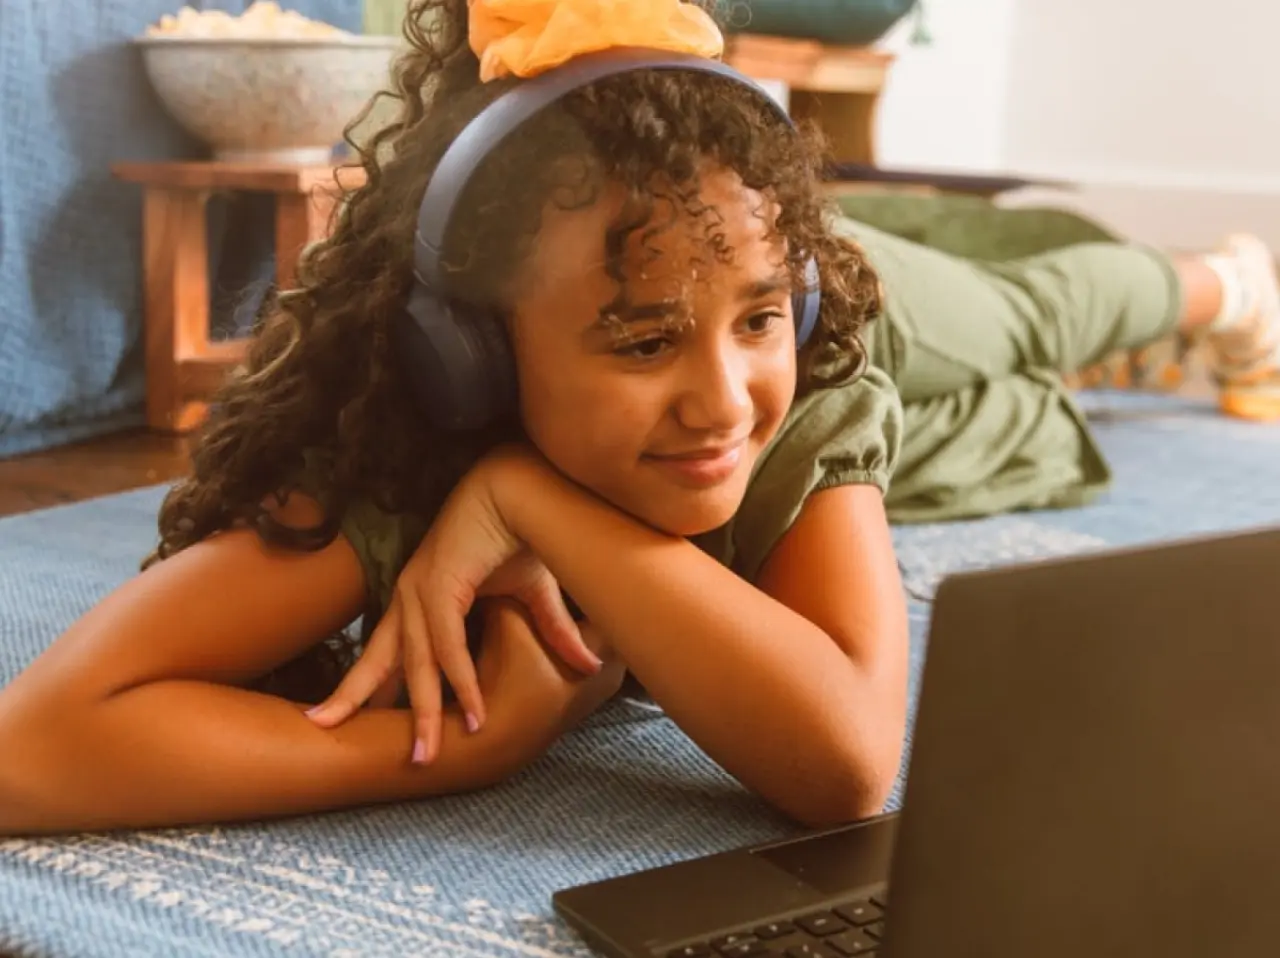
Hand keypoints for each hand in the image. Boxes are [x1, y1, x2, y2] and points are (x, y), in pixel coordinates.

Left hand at [306, 449, 601, 762]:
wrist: (521, 488)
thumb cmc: (521, 533)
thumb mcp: (535, 596)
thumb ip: (552, 633)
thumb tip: (587, 664)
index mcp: (420, 596)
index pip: (388, 648)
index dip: (372, 684)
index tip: (348, 717)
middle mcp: (410, 595)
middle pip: (379, 659)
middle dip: (359, 702)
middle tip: (331, 734)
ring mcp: (421, 590)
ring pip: (416, 664)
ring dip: (422, 713)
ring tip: (424, 756)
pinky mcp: (440, 584)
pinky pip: (448, 645)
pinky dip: (461, 680)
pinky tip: (471, 712)